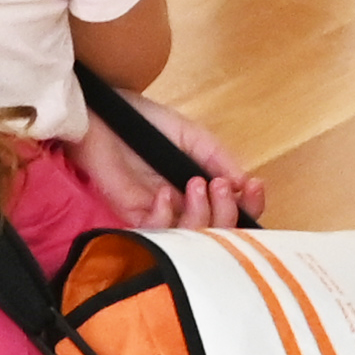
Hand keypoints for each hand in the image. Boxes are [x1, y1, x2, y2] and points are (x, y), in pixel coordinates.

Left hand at [69, 99, 259, 231]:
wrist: (101, 116)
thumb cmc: (143, 121)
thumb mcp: (189, 134)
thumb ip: (216, 156)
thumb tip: (245, 183)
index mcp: (202, 187)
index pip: (234, 209)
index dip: (249, 206)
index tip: (253, 187)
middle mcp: (185, 206)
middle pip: (219, 232)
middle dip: (227, 213)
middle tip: (221, 186)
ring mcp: (161, 214)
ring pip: (192, 238)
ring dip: (201, 214)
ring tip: (196, 183)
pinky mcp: (134, 217)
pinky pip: (158, 233)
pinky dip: (166, 217)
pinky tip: (164, 194)